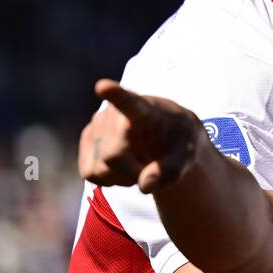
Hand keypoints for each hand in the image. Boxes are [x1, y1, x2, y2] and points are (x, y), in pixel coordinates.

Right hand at [78, 79, 204, 192]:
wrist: (167, 136)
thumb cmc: (177, 143)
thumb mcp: (185, 158)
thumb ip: (170, 171)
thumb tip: (144, 186)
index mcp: (145, 110)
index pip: (129, 102)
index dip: (115, 94)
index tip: (103, 86)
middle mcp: (115, 113)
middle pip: (113, 157)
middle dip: (131, 172)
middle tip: (151, 168)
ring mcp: (97, 124)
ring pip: (100, 169)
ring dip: (120, 177)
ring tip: (138, 163)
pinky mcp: (87, 140)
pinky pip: (90, 174)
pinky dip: (107, 180)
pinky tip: (122, 167)